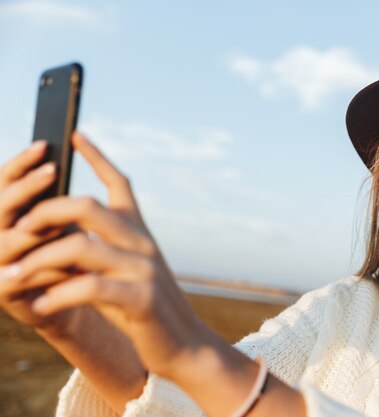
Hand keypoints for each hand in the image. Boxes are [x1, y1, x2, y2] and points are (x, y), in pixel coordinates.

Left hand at [3, 133, 206, 378]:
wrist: (184, 341)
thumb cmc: (145, 305)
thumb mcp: (126, 270)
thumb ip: (99, 250)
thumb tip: (54, 235)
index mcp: (139, 232)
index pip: (120, 184)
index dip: (98, 157)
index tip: (76, 134)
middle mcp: (142, 243)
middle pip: (87, 207)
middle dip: (45, 212)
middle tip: (18, 228)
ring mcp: (143, 268)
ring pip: (79, 248)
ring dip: (37, 261)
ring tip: (11, 277)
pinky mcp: (141, 298)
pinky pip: (89, 288)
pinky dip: (57, 296)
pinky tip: (40, 306)